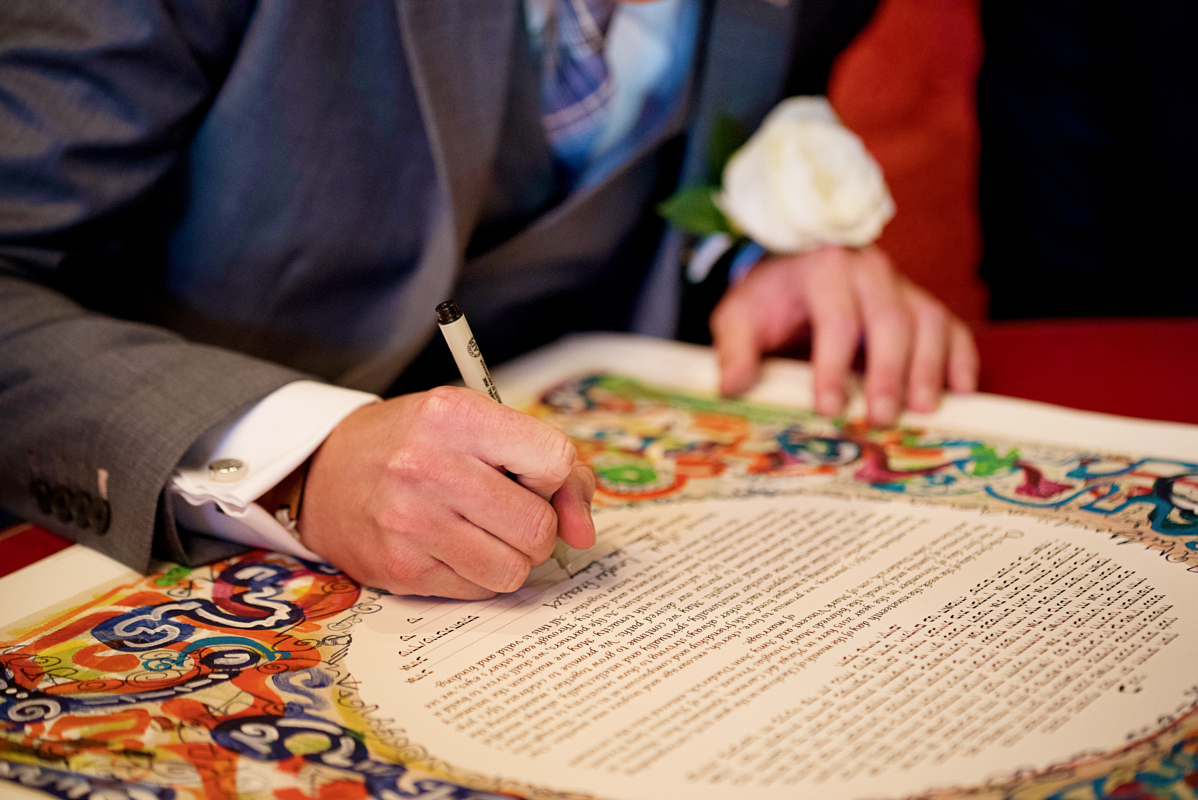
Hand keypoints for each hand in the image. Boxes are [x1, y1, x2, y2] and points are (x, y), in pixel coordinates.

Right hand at [298, 387, 595, 598]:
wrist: (324, 471)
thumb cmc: (414, 443)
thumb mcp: (474, 423)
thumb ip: (546, 464)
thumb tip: (584, 531)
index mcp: (455, 416)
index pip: (554, 460)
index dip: (560, 481)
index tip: (541, 483)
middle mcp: (430, 466)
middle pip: (537, 525)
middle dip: (538, 527)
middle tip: (510, 513)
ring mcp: (411, 522)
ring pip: (514, 568)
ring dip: (512, 557)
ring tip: (483, 532)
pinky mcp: (400, 568)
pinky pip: (480, 590)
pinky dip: (480, 575)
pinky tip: (453, 548)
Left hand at [709, 244, 977, 425]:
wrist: (795, 268)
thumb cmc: (770, 298)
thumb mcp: (740, 315)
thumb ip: (735, 347)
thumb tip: (733, 385)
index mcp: (823, 269)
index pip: (835, 318)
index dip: (833, 365)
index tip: (828, 406)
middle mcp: (870, 271)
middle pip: (890, 320)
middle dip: (887, 373)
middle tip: (880, 418)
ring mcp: (903, 286)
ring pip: (928, 322)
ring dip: (928, 369)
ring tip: (922, 411)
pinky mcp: (923, 305)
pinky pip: (953, 328)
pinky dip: (960, 359)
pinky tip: (958, 393)